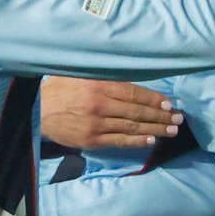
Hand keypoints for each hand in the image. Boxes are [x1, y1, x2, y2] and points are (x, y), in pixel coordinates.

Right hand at [40, 77, 181, 148]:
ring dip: (155, 129)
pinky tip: (152, 140)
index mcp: (99, 85)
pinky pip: (120, 141)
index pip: (134, 93)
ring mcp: (96, 124)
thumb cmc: (59, 89)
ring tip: (172, 130)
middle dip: (161, 115)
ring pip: (132, 127)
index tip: (170, 103)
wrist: (35, 110)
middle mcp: (100, 105)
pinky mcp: (91, 140)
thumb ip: (104, 76)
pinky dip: (137, 141)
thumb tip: (132, 79)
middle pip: (138, 111)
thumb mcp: (80, 74)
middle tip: (179, 119)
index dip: (154, 99)